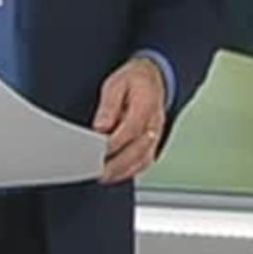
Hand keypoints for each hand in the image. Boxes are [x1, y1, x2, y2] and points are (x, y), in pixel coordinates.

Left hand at [93, 56, 167, 183]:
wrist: (154, 77)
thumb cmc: (134, 80)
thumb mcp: (116, 84)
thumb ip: (109, 106)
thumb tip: (100, 126)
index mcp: (147, 104)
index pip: (131, 130)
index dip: (113, 143)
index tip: (95, 152)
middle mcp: (155, 123)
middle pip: (138, 150)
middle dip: (116, 164)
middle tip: (97, 171)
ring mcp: (157, 134)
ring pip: (144, 160)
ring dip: (123, 171)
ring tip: (103, 176)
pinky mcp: (154, 143)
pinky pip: (145, 162)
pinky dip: (130, 171)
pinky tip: (116, 174)